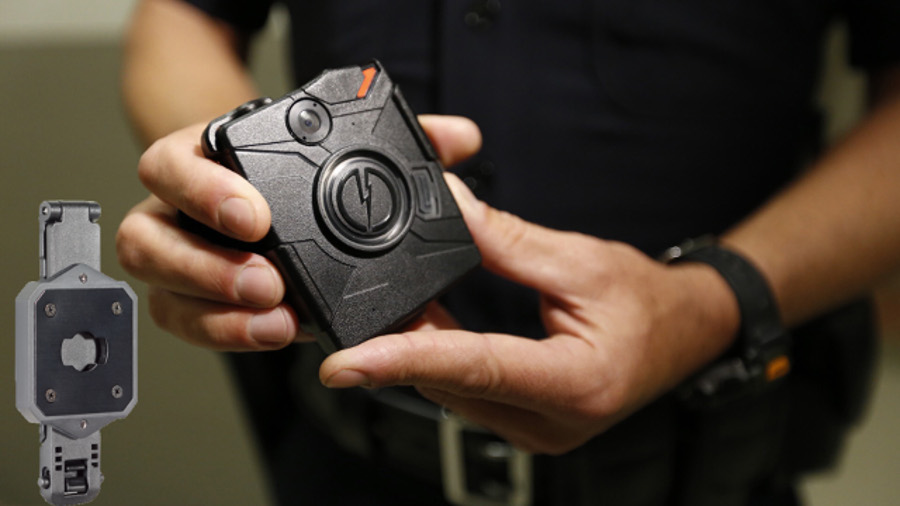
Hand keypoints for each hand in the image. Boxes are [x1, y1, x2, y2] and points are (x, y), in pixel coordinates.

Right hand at [116, 115, 481, 349]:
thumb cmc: (301, 173)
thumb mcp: (348, 148)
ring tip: (277, 322)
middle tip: (268, 282)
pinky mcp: (195, 303)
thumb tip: (459, 137)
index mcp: (207, 160)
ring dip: (215, 312)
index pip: (174, 164)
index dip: (205, 190)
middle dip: (205, 265)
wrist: (272, 204)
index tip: (257, 216)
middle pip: (146, 237)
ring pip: (159, 289)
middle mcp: (180, 211)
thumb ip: (403, 139)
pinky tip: (275, 334)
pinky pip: (187, 325)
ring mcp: (183, 260)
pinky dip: (227, 334)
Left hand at [320, 179, 740, 453]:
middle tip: (359, 302)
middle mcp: (549, 422)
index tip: (345, 364)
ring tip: (393, 306)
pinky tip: (425, 326)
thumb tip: (449, 208)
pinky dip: (439, 358)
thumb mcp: (583, 261)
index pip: (473, 369)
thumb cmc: (650, 303)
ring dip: (417, 349)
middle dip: (398, 343)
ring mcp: (535, 429)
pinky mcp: (525, 421)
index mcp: (573, 383)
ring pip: (450, 390)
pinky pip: (465, 392)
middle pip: (448, 381)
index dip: (402, 362)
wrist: (687, 334)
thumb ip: (508, 240)